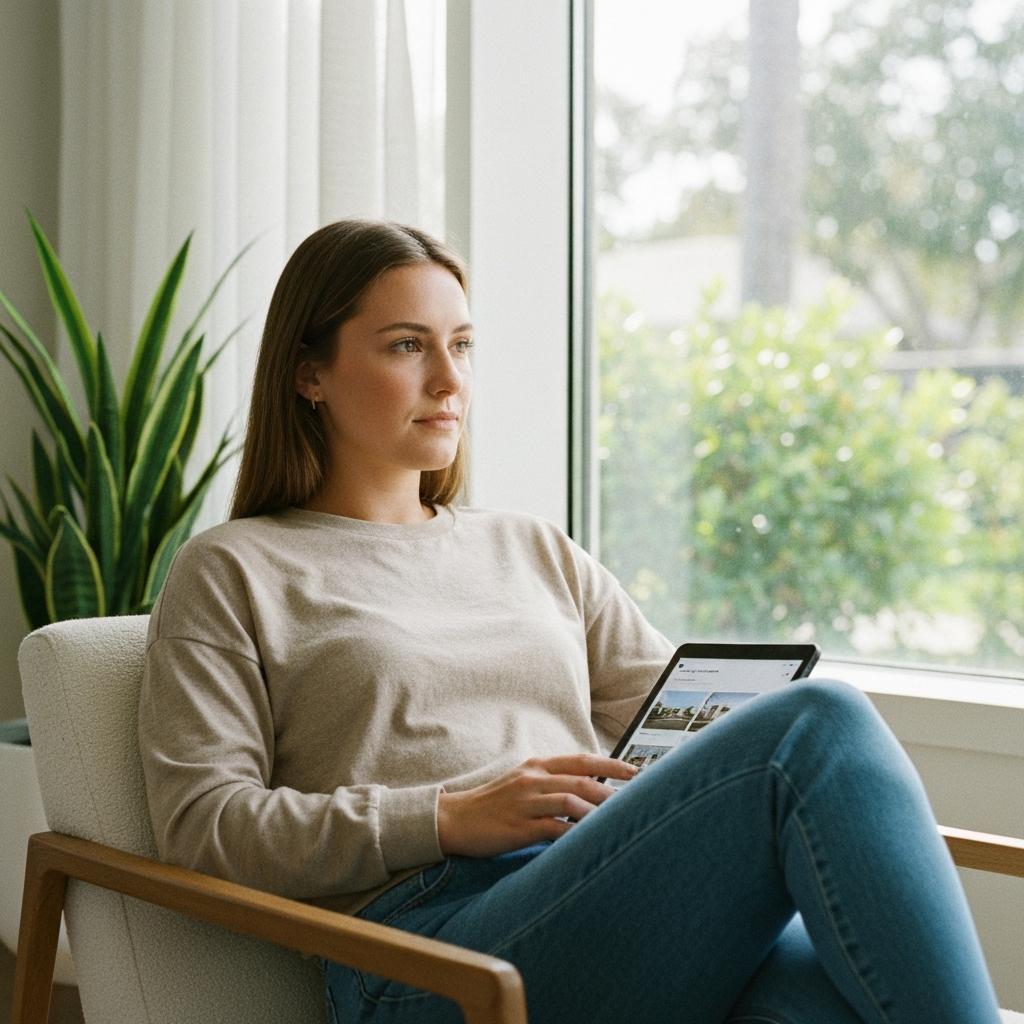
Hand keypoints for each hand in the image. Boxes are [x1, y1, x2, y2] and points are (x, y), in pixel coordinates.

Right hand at [436, 754, 638, 857]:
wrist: (454, 820)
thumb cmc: (492, 804)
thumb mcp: (522, 783)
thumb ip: (551, 782)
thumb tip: (586, 786)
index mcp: (536, 766)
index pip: (580, 760)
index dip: (610, 765)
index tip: (634, 772)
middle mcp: (532, 779)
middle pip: (581, 780)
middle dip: (612, 791)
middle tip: (637, 802)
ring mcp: (525, 802)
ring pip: (571, 801)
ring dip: (597, 812)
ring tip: (618, 822)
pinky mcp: (518, 827)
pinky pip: (554, 828)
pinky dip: (575, 833)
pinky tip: (590, 840)